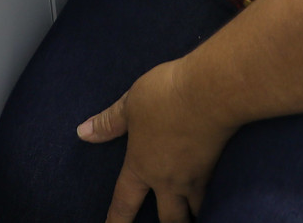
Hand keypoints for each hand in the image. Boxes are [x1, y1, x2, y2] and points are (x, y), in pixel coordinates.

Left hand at [79, 61, 234, 222]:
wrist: (209, 92)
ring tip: (194, 217)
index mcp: (141, 165)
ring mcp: (195, 176)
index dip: (116, 221)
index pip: (124, 201)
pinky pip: (215, 192)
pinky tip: (220, 194)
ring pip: (195, 211)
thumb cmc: (165, 95)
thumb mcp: (131, 103)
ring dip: (193, 216)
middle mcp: (167, 179)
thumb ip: (109, 122)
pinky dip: (215, 198)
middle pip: (168, 218)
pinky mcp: (218, 166)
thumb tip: (82, 133)